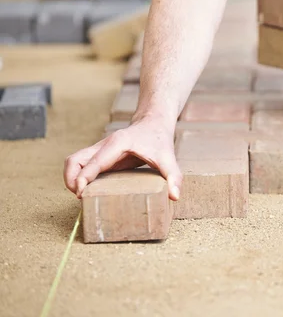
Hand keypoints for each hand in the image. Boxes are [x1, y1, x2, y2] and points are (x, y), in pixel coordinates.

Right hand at [63, 117, 181, 199]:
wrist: (154, 123)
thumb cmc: (159, 139)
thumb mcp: (168, 157)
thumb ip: (173, 176)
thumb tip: (175, 196)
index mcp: (117, 143)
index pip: (93, 161)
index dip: (84, 177)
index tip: (81, 194)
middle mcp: (104, 145)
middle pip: (74, 160)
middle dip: (71, 179)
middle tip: (80, 197)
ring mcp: (99, 149)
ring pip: (74, 161)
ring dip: (71, 178)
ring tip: (81, 196)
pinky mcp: (100, 155)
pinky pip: (81, 165)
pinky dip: (79, 176)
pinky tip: (89, 190)